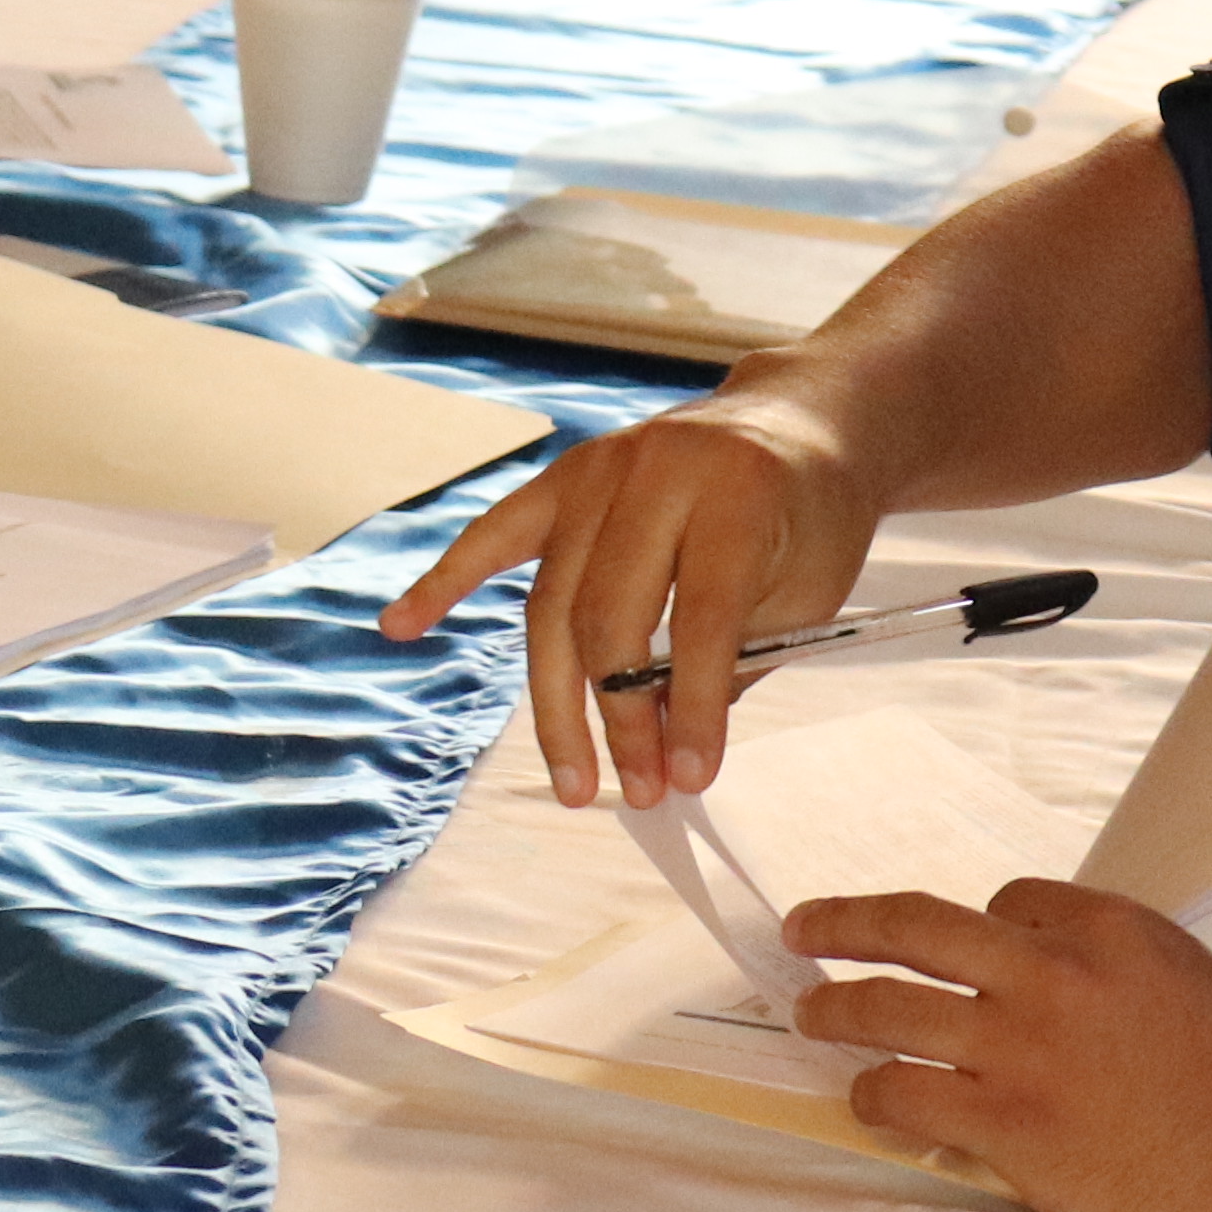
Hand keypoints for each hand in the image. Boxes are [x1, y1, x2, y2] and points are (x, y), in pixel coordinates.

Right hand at [380, 392, 882, 805]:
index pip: (698, 617)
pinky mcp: (564, 476)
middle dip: (620, 716)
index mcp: (736, 492)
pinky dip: (445, 580)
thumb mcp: (806, 593)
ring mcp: (601, 468)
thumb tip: (659, 751)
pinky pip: (494, 536)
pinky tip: (400, 626)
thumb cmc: (811, 518)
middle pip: (608, 615)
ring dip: (557, 701)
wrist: (801, 422)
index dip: (694, 707)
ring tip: (575, 782)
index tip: (693, 779)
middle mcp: (657, 470)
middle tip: (640, 790)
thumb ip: (732, 664)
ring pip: (551, 601)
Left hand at [783, 879, 1211, 1211]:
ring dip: (834, 1007)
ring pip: (889, 1007)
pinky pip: (903, 1094)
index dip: (976, 926)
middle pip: (916, 926)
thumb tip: (1042, 973)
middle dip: (846, 922)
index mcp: (1111, 927)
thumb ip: (1113, 970)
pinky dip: (874, 1094)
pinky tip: (870, 1099)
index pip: (1006, 899)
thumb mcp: (1193, 986)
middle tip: (805, 927)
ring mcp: (1021, 1048)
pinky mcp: (1005, 1125)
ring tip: (810, 1013)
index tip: (959, 952)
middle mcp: (1055, 972)